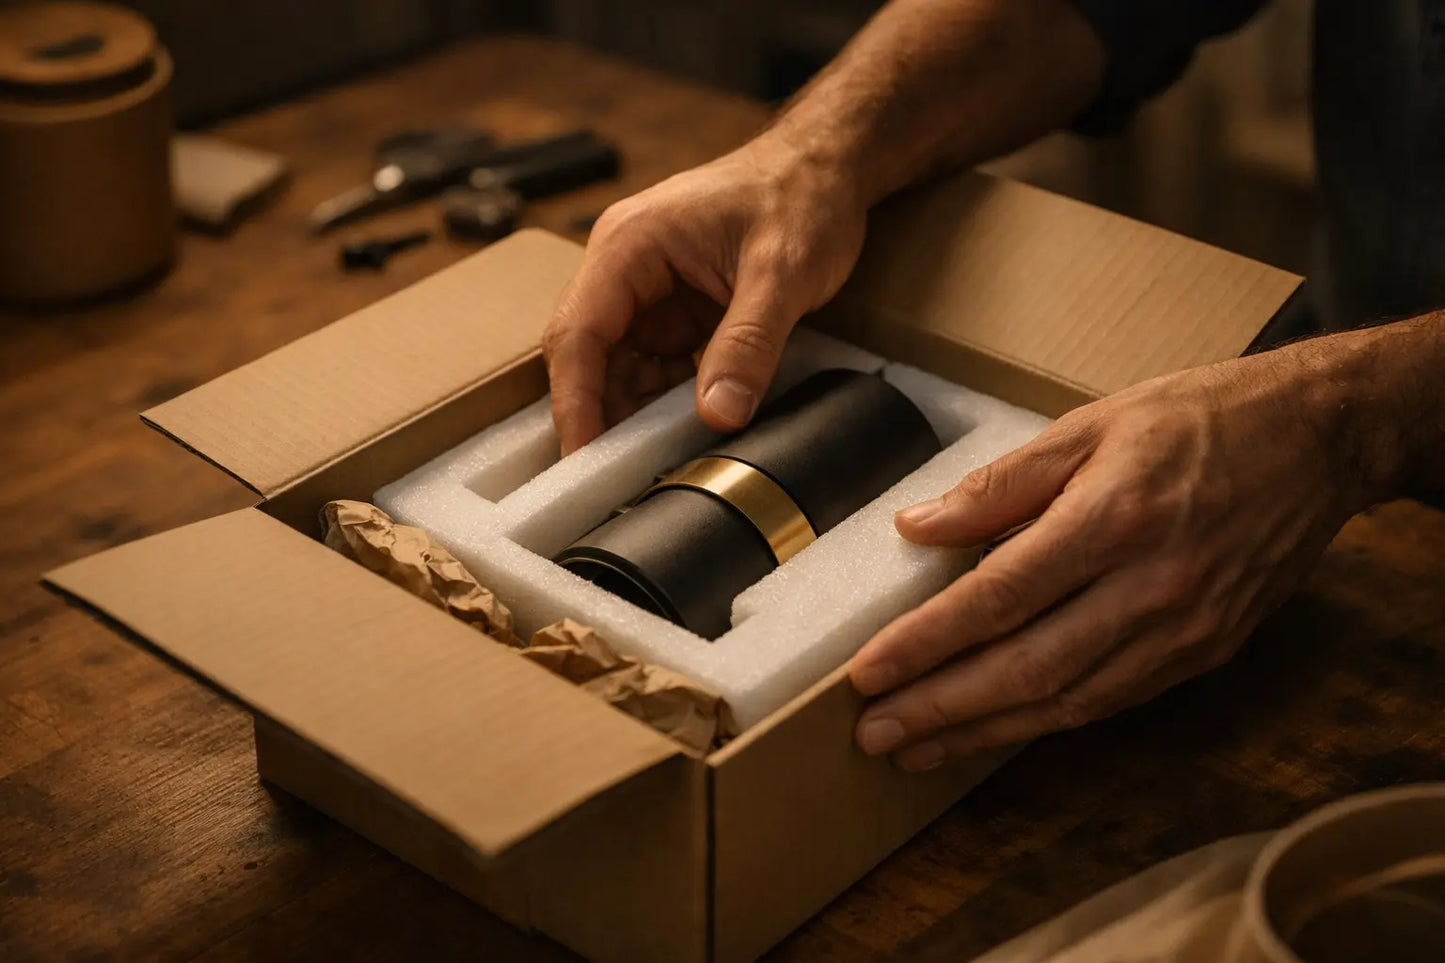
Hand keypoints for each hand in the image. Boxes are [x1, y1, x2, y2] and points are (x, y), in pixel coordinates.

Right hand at [542, 138, 867, 452]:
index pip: (578, 333)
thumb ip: (748, 345)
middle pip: (590, 357)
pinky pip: (658, 369)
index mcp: (629, 245)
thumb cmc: (801, 195)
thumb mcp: (782, 273)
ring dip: (637, 415)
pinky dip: (668, 404)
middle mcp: (626, 269)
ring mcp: (650, 293)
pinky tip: (685, 436)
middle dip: (600, 416)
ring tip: (654, 467)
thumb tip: (718, 415)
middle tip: (614, 481)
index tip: (583, 455)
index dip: (575, 400)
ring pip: (622, 369)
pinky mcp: (678, 313)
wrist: (831, 167)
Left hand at [849, 345, 1375, 770]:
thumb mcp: (1089, 425)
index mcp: (1113, 518)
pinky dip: (1045, 722)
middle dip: (941, 708)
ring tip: (916, 748)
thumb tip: (917, 527)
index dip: (926, 643)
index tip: (868, 671)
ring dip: (983, 731)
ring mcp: (1182, 630)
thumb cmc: (1197, 420)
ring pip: (1066, 701)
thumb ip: (999, 485)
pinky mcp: (1203, 653)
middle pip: (1026, 667)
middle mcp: (1150, 586)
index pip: (997, 598)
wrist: (1319, 443)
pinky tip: (995, 730)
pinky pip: (1109, 701)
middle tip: (872, 733)